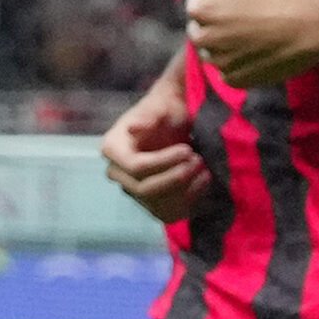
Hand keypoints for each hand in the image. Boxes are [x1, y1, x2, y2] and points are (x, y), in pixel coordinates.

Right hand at [101, 70, 208, 223]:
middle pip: (144, 189)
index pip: (136, 167)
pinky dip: (188, 202)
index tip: (188, 150)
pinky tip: (203, 183)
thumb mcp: (159, 106)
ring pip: (157, 204)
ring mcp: (132, 189)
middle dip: (176, 178)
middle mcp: (116, 172)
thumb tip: (132, 128)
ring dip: (185, 192)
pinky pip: (167, 212)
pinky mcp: (150, 201)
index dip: (164, 162)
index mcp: (112, 148)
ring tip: (205, 171)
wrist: (172, 119)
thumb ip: (148, 117)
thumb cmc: (165, 108)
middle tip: (199, 160)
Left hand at [174, 0, 318, 86]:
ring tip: (254, 34)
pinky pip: (227, 72)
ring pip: (212, 53)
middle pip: (199, 31)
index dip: (216, 2)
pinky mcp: (237, 80)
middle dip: (215, 25)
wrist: (314, 24)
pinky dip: (238, 64)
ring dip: (224, 45)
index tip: (239, 0)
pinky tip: (258, 51)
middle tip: (247, 17)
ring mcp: (221, 62)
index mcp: (202, 9)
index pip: (195, 7)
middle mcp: (206, 38)